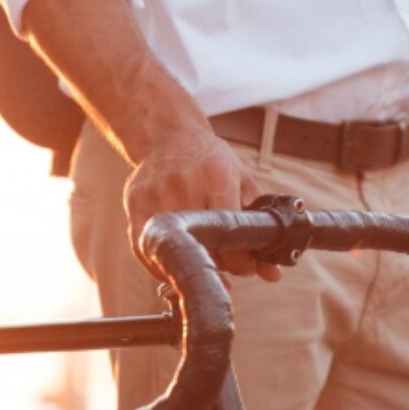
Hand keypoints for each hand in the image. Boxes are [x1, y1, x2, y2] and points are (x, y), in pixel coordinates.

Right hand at [123, 127, 282, 282]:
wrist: (168, 135)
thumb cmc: (210, 161)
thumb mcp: (242, 183)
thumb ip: (259, 226)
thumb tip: (273, 274)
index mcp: (216, 178)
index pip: (229, 233)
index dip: (241, 262)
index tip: (246, 267)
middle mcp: (184, 186)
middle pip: (202, 247)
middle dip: (219, 266)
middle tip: (227, 266)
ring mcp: (156, 195)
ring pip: (173, 252)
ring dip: (189, 267)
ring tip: (202, 263)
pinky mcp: (135, 203)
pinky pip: (144, 249)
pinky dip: (159, 266)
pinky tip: (174, 266)